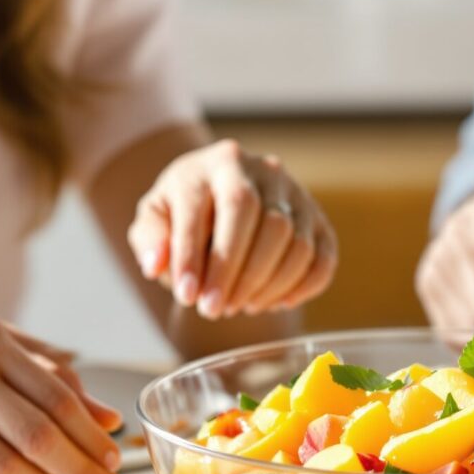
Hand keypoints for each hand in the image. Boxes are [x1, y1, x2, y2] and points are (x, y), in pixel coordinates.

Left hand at [127, 138, 336, 318]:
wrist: (220, 198)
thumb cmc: (184, 213)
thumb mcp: (155, 218)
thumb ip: (150, 239)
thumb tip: (157, 265)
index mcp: (218, 162)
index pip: (211, 208)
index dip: (197, 257)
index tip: (187, 298)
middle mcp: (264, 170)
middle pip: (265, 223)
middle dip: (238, 275)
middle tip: (213, 311)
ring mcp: (297, 193)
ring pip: (297, 244)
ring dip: (267, 286)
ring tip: (237, 306)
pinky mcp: (319, 219)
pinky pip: (323, 258)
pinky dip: (302, 288)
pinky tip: (273, 304)